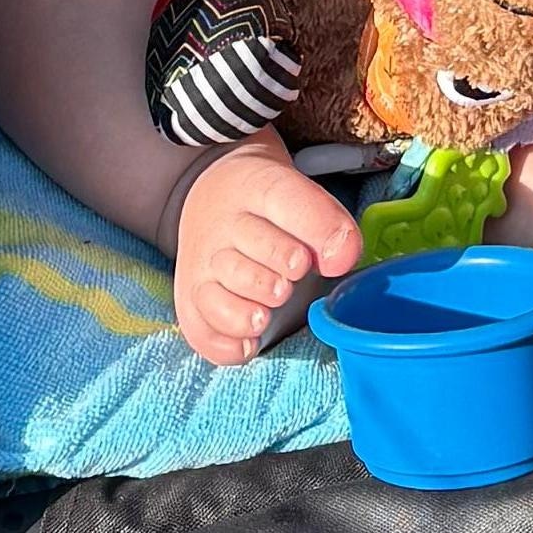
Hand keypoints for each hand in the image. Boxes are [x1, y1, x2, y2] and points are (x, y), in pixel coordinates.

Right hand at [166, 136, 362, 364]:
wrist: (217, 196)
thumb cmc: (270, 208)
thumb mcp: (301, 197)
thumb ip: (328, 223)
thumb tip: (342, 259)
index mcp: (256, 188)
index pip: (282, 201)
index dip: (308, 230)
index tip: (313, 259)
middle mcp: (221, 227)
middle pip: (242, 260)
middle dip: (270, 280)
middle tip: (286, 286)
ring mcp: (201, 265)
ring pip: (213, 298)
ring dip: (244, 314)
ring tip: (264, 315)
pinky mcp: (190, 299)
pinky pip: (200, 330)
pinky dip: (225, 343)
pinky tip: (249, 341)